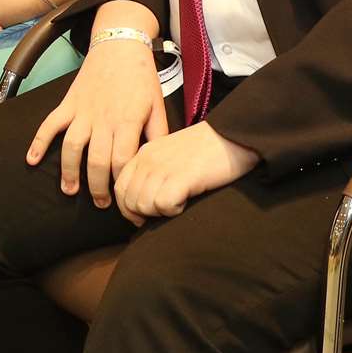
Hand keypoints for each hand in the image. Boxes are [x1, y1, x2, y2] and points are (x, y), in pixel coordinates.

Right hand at [26, 34, 165, 208]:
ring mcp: (82, 111)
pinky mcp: (68, 104)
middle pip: (97, 161)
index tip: (127, 200)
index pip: (123, 162)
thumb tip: (157, 162)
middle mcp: (103, 120)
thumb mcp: (158, 105)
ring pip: (72, 148)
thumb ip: (158, 134)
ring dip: (69, 172)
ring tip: (70, 191)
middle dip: (98, 188)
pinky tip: (32, 160)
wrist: (119, 45)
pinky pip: (50, 124)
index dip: (123, 185)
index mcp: (128, 122)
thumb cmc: (141, 77)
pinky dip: (39, 142)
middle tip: (101, 204)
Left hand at [114, 121, 258, 225]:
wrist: (232, 136)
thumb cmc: (205, 150)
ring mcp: (163, 167)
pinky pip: (163, 205)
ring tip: (179, 201)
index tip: (143, 216)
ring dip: (160, 212)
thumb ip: (152, 172)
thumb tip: (142, 202)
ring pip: (143, 205)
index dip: (128, 208)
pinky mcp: (181, 176)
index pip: (120, 188)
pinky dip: (174, 210)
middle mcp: (148, 160)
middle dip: (144, 214)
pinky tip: (186, 200)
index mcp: (143, 154)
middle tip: (165, 210)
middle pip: (129, 201)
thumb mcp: (169, 155)